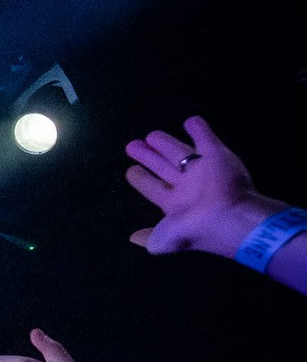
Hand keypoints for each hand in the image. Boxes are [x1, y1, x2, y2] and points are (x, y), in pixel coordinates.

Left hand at [125, 117, 279, 258]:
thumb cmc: (195, 229)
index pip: (152, 188)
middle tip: (132, 146)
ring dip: (165, 142)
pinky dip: (198, 128)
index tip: (131, 170)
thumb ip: (149, 238)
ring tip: (150, 136)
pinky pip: (206, 138)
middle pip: (162, 167)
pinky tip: (191, 121)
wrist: (231, 218)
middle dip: (148, 156)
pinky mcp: (217, 154)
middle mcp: (187, 186)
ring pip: (180, 151)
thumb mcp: (166, 240)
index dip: (141, 179)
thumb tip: (133, 237)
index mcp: (175, 204)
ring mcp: (202, 169)